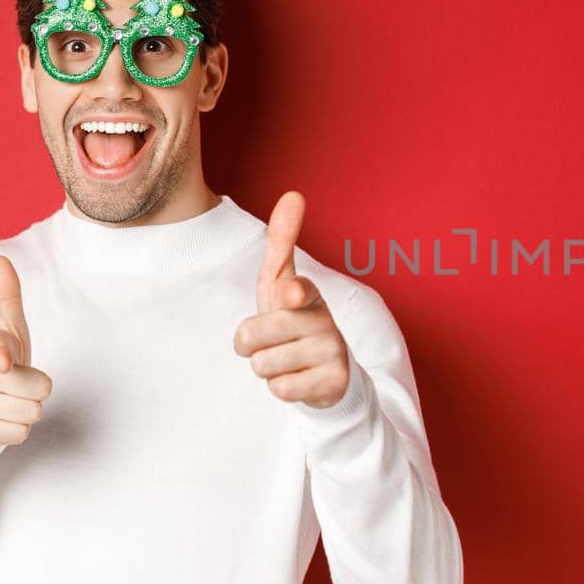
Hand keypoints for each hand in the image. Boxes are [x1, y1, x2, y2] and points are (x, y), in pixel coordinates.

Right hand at [0, 255, 52, 450]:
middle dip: (38, 389)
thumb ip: (7, 296)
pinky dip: (18, 430)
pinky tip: (2, 420)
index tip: (3, 362)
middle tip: (17, 384)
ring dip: (28, 409)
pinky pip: (21, 434)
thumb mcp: (8, 331)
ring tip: (9, 401)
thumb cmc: (1, 363)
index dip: (2, 356)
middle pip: (42, 388)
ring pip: (34, 412)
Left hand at [233, 191, 351, 407]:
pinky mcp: (333, 383)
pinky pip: (281, 389)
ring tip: (286, 361)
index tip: (291, 293)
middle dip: (250, 345)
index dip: (291, 294)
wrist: (327, 371)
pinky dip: (282, 388)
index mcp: (308, 294)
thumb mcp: (281, 284)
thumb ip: (282, 243)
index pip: (297, 291)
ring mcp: (331, 352)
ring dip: (266, 368)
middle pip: (253, 336)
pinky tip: (299, 380)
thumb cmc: (293, 321)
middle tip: (270, 342)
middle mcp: (324, 320)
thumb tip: (294, 194)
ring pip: (263, 366)